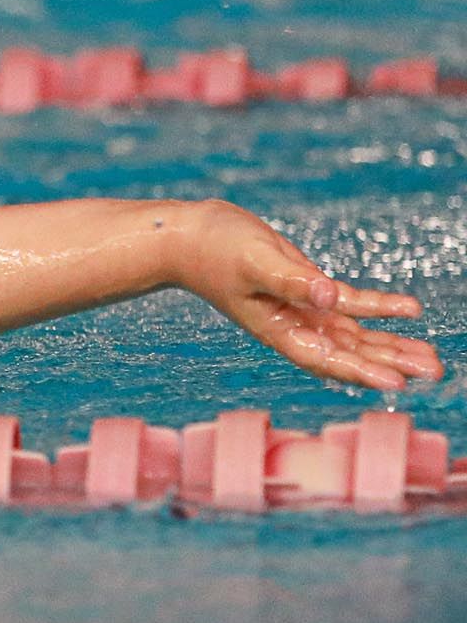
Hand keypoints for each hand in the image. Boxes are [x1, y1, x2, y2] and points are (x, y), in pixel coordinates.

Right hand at [174, 200, 443, 389]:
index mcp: (276, 329)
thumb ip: (291, 280)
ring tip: (429, 359)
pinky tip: (409, 311)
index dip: (360, 372)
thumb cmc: (214, 250)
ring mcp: (301, 311)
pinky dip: (378, 310)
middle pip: (348, 353)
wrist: (189, 239)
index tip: (396, 384)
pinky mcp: (307, 290)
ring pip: (354, 336)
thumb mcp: (254, 262)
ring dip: (391, 347)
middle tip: (433, 372)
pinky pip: (349, 306)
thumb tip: (327, 296)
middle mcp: (292, 327)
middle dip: (390, 363)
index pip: (325, 358)